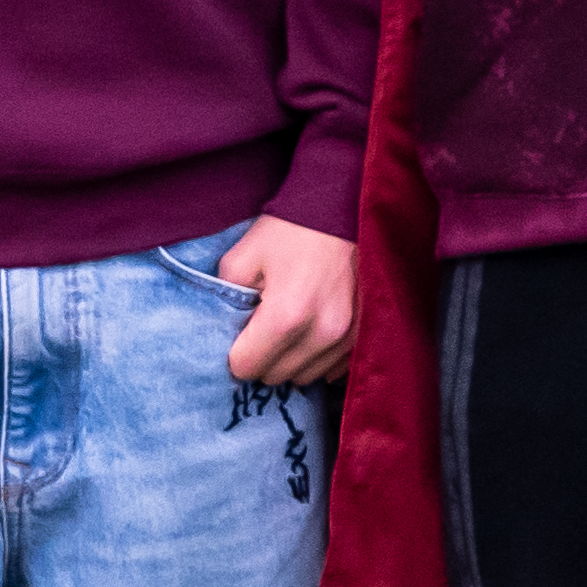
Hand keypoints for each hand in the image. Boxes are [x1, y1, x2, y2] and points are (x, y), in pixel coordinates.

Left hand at [220, 214, 355, 391]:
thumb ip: (224, 301)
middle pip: (274, 376)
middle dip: (263, 357)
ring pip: (303, 377)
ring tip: (290, 326)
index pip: (245, 367)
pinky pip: (330, 369)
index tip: (240, 333)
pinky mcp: (362, 336)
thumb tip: (224, 333)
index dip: (235, 352)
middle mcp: (320, 334)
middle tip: (262, 327)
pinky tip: (312, 330)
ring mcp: (346, 338)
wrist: (343, 209)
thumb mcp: (241, 258)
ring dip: (291, 360)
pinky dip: (316, 357)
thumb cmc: (289, 231)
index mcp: (285, 316)